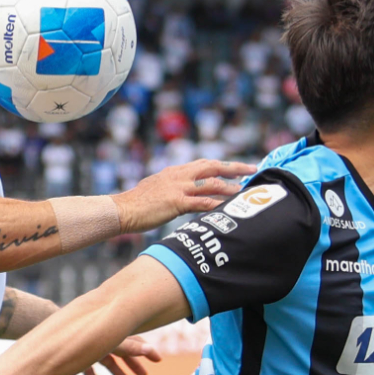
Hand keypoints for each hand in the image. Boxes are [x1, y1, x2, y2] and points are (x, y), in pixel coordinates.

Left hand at [82, 334, 162, 374]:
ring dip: (118, 372)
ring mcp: (89, 346)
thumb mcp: (109, 341)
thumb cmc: (83, 332)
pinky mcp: (76, 356)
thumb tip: (151, 349)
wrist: (49, 329)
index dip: (147, 350)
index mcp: (113, 331)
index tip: (158, 360)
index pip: (135, 341)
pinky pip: (89, 369)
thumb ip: (129, 346)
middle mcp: (102, 338)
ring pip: (107, 361)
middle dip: (134, 363)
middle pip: (122, 352)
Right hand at [112, 159, 257, 232]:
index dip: (221, 165)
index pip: (203, 164)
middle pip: (212, 166)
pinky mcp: (177, 202)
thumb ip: (171, 189)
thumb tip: (181, 196)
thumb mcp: (156, 189)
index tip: (236, 167)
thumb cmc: (136, 204)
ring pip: (212, 183)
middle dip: (233, 167)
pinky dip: (218, 204)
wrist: (122, 210)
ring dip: (231, 186)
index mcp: (174, 172)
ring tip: (245, 190)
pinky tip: (229, 207)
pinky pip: (203, 203)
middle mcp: (179, 175)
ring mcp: (179, 188)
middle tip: (251, 168)